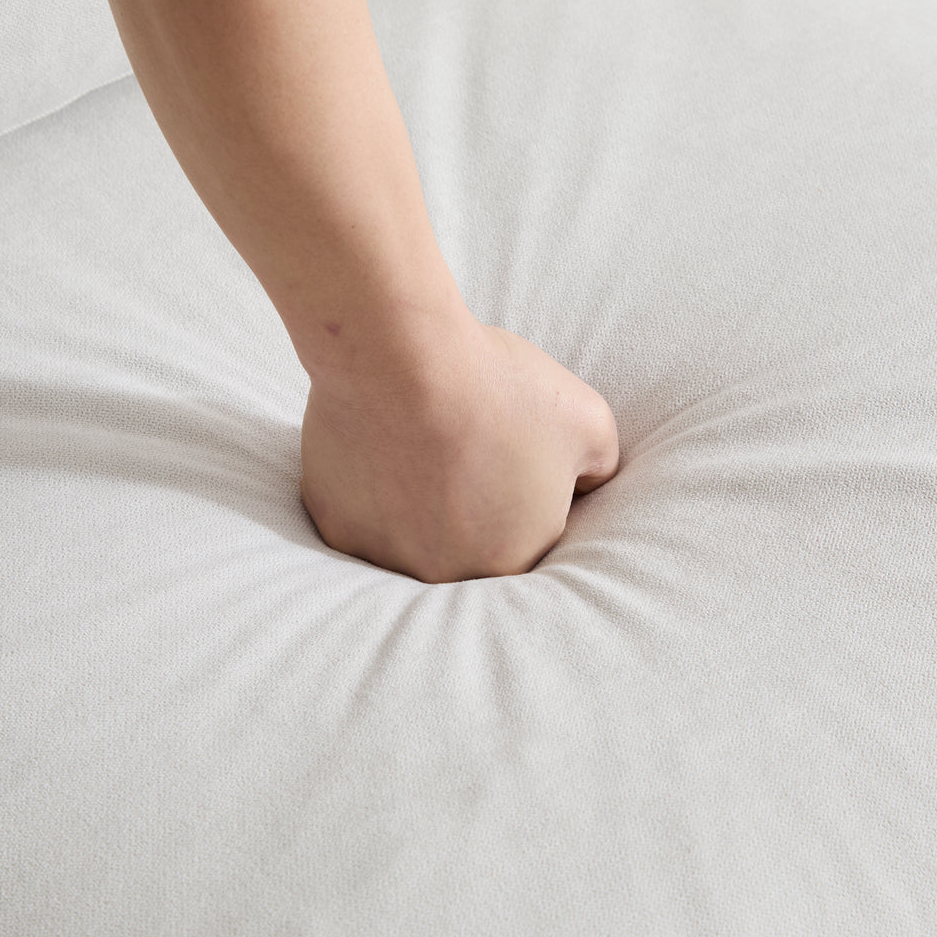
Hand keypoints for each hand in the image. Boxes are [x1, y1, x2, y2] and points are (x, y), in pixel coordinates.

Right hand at [300, 315, 618, 581]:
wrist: (401, 360)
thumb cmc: (498, 390)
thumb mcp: (590, 423)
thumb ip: (599, 470)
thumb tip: (588, 487)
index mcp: (511, 563)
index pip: (524, 550)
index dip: (520, 507)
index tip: (508, 465)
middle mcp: (446, 577)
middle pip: (464, 552)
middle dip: (469, 512)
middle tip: (462, 457)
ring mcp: (385, 558)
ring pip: (408, 542)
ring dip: (417, 510)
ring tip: (420, 453)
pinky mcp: (336, 530)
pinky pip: (362, 521)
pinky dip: (372, 494)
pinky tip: (380, 453)